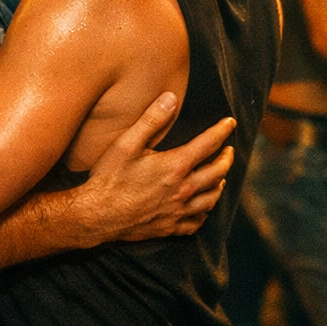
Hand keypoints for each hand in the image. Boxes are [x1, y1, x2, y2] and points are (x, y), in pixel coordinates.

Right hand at [69, 93, 235, 246]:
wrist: (96, 215)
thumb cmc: (109, 178)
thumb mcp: (126, 144)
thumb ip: (151, 120)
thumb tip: (170, 98)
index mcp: (175, 166)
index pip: (208, 143)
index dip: (222, 130)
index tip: (230, 123)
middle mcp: (183, 189)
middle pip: (217, 172)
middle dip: (226, 158)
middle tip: (228, 151)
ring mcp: (178, 210)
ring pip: (211, 199)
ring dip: (219, 185)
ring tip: (219, 178)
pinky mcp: (170, 227)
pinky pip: (196, 222)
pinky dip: (203, 214)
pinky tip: (201, 209)